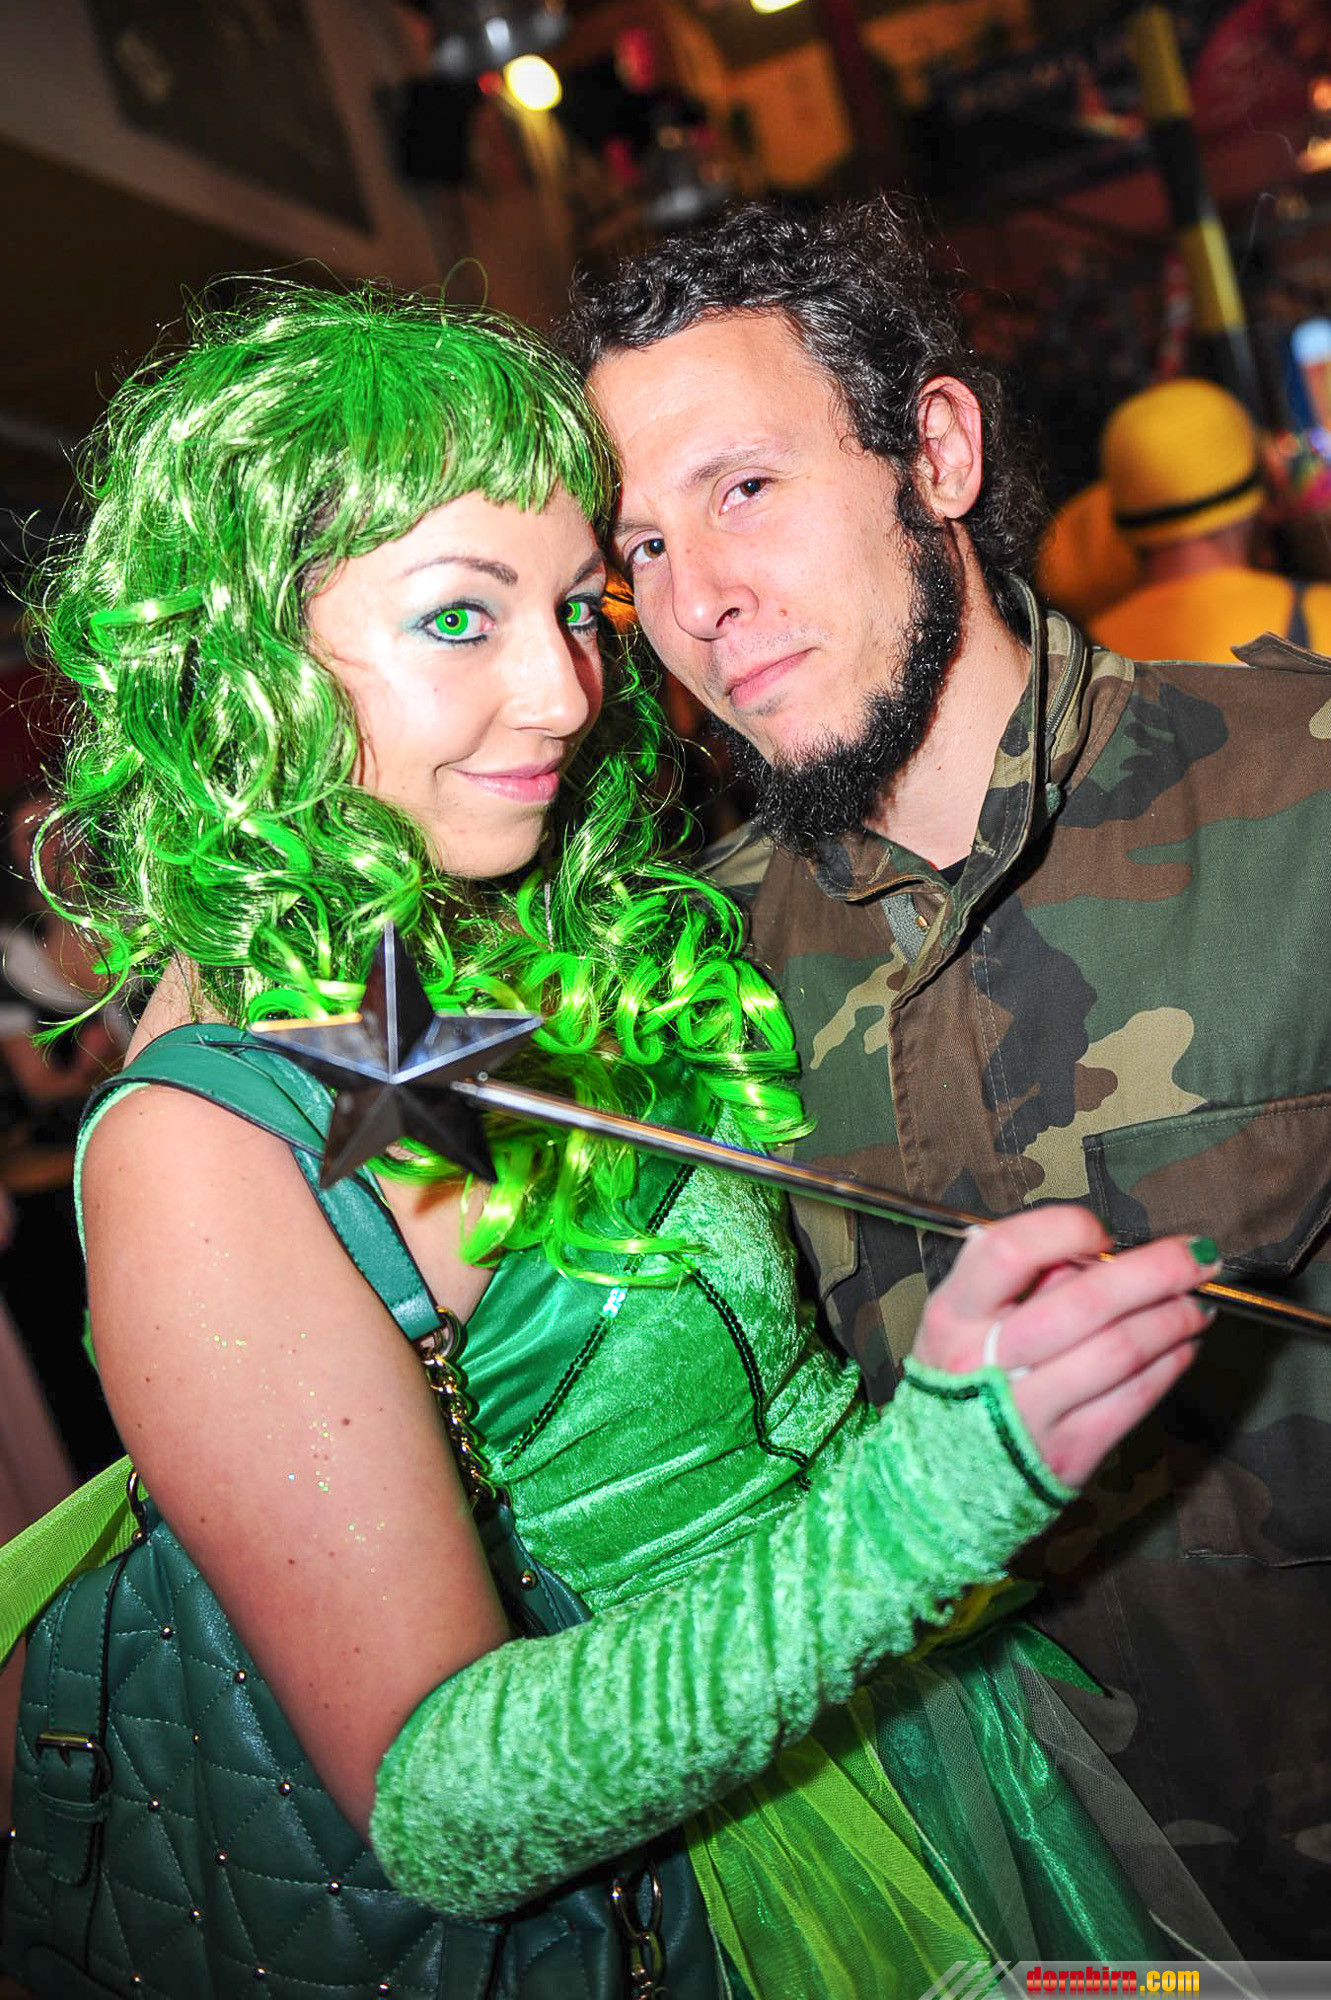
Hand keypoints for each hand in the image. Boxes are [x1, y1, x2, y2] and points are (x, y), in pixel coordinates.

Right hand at [913, 1205, 1218, 1488]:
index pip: (1010, 1251)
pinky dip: (1170, 1364)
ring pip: (1121, 1351)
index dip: (1066, 1230)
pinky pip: (1135, 1399)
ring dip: (1173, 1319)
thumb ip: (1020, 1284)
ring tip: (1197, 1303)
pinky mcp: (1068, 1453)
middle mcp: (985, 1363)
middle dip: (1158, 1271)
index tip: (1101, 1233)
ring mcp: (1028, 1414)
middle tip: (1199, 1256)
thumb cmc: (960, 1383)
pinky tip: (1182, 1345)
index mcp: (953, 1315)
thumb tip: (1098, 1255)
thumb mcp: (962, 1323)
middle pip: (1087, 1303)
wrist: (938, 1483)